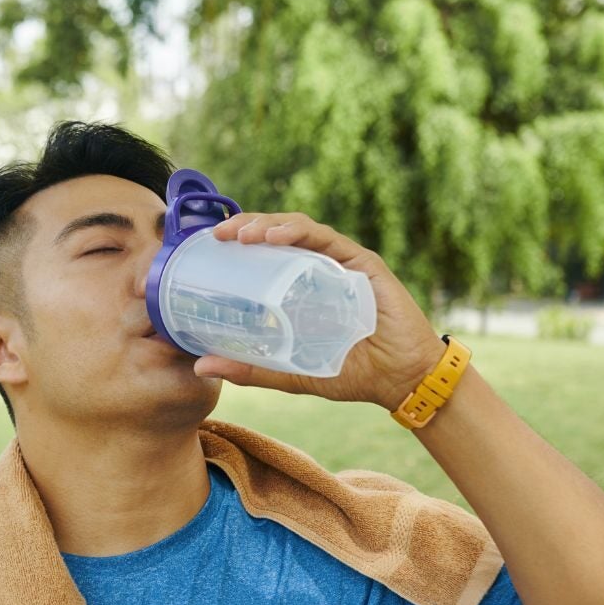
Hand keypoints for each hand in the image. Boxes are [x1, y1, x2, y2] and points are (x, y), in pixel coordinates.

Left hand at [195, 212, 446, 410]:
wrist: (401, 379)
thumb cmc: (351, 373)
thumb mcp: (291, 373)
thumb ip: (252, 369)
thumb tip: (202, 366)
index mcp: (301, 287)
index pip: (264, 254)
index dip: (236, 245)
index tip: (207, 247)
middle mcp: (318, 268)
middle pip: (277, 234)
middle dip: (244, 226)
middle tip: (218, 235)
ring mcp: (340, 262)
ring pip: (297, 228)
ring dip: (267, 224)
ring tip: (241, 234)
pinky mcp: (361, 262)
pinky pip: (325, 238)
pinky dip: (298, 232)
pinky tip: (275, 237)